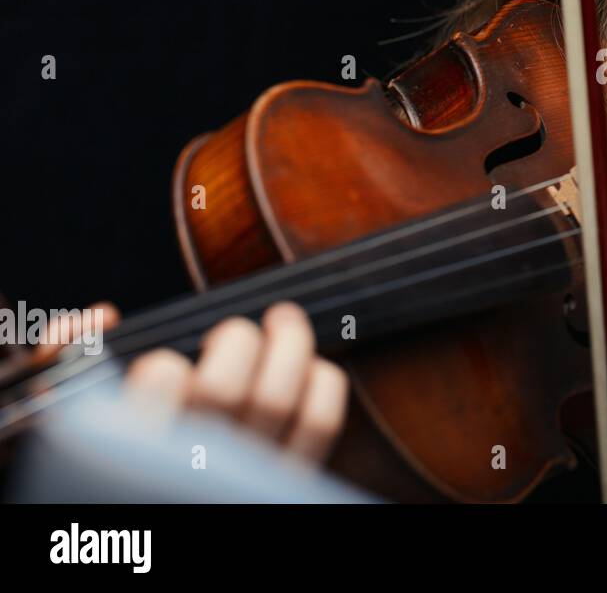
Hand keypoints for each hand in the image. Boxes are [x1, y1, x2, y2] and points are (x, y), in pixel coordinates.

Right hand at [34, 300, 348, 464]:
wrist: (164, 505)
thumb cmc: (119, 462)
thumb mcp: (77, 419)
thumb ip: (68, 362)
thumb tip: (101, 317)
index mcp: (132, 453)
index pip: (153, 399)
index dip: (162, 367)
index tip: (164, 363)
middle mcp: (192, 468)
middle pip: (221, 391)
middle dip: (234, 341)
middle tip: (236, 329)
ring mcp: (245, 476)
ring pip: (275, 399)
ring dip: (287, 345)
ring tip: (283, 320)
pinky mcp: (288, 480)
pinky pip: (318, 422)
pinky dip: (322, 382)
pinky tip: (311, 366)